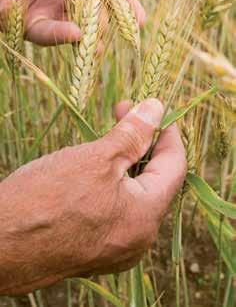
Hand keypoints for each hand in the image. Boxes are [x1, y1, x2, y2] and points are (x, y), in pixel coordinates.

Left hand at [0, 0, 147, 45]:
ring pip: (75, 28)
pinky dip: (62, 35)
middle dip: (109, 26)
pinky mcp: (29, 23)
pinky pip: (49, 33)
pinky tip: (75, 35)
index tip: (140, 22)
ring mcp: (49, 8)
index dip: (125, 6)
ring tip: (100, 46)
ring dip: (88, 38)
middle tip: (124, 36)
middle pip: (95, 13)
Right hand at [0, 99, 185, 295]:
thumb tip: (156, 109)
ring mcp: (116, 247)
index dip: (167, 133)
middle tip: (123, 113)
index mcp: (145, 217)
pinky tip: (96, 166)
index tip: (152, 109)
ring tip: (107, 136)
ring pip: (134, 195)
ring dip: (126, 162)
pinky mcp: (95, 247)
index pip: (175, 166)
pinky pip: (117, 209)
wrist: (0, 244)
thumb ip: (132, 134)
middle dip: (143, 143)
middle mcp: (137, 239)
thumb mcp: (95, 158)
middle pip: (156, 181)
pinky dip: (113, 183)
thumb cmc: (45, 199)